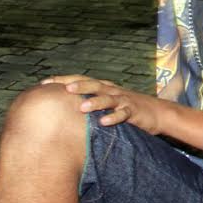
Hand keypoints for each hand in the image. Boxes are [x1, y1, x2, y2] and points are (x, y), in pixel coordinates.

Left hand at [42, 74, 165, 133]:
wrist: (158, 113)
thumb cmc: (128, 109)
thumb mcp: (108, 103)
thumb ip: (90, 103)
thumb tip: (63, 108)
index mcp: (104, 88)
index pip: (82, 80)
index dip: (64, 79)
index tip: (45, 82)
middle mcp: (112, 91)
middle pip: (94, 85)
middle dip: (79, 86)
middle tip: (63, 89)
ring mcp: (124, 100)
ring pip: (108, 99)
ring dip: (95, 102)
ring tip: (82, 107)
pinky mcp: (134, 112)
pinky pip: (123, 114)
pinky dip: (114, 118)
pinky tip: (104, 122)